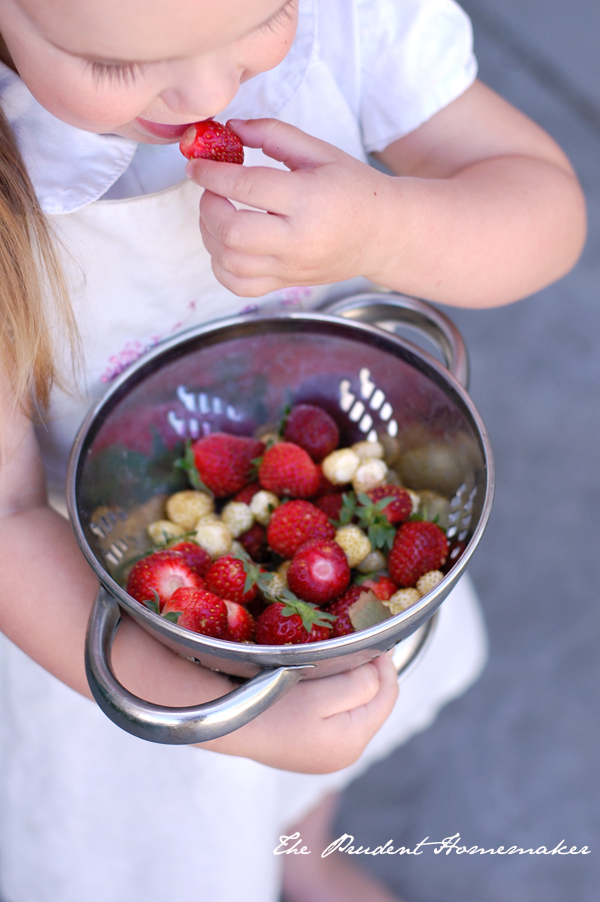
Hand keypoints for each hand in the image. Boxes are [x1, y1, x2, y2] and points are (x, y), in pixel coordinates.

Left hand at [186, 118, 395, 296]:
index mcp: (309, 200)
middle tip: (210, 189)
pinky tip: (226, 244)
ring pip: (229, 262)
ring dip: (209, 235)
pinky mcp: (286, 283)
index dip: (212, 172)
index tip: (196, 163)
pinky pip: (239, 285)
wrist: (383, 234)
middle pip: (231, 232)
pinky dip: (220, 266)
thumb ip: (274, 134)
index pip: (246, 186)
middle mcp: (298, 240)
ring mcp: (291, 267)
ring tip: (216, 213)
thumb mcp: (320, 152)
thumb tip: (230, 128)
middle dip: (208, 207)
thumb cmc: (354, 189)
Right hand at [202, 652, 399, 772]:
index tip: (377, 636)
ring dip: (354, 682)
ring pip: (357, 708)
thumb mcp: (320, 693)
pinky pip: (338, 716)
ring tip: (343, 657)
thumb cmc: (270, 707)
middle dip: (371, 672)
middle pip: (375, 703)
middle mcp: (345, 753)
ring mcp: (328, 754)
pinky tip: (324, 679)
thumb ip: (358, 684)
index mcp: (352, 741)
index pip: (388, 696)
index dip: (385, 663)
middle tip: (360, 642)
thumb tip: (378, 671)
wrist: (226, 724)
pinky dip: (337, 694)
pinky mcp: (312, 748)